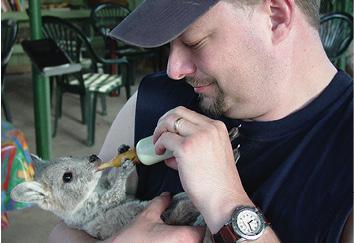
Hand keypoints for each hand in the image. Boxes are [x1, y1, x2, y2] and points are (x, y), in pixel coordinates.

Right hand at [110, 192, 204, 242]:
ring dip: (191, 240)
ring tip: (178, 234)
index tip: (197, 218)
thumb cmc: (132, 239)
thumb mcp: (147, 216)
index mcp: (184, 238)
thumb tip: (168, 195)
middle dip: (198, 234)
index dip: (203, 222)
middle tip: (190, 225)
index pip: (205, 230)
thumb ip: (161, 203)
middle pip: (202, 241)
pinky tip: (169, 242)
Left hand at [153, 106, 252, 232]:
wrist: (224, 199)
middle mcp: (209, 128)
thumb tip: (172, 151)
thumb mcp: (212, 155)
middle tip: (158, 134)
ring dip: (159, 131)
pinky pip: (165, 138)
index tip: (168, 131)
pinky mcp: (186, 147)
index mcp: (217, 128)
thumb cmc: (218, 183)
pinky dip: (158, 144)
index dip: (175, 121)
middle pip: (178, 111)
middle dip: (164, 121)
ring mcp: (198, 136)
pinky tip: (160, 153)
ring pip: (170, 121)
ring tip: (158, 144)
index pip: (190, 114)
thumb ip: (194, 147)